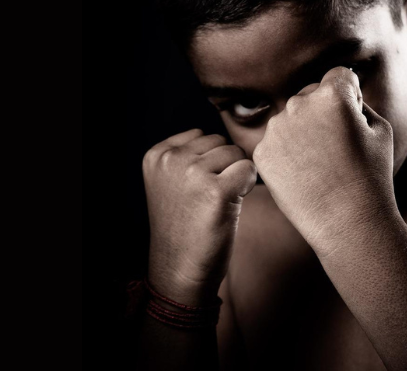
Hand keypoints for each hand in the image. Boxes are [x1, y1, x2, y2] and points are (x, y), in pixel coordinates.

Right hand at [142, 129, 257, 303]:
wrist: (179, 270)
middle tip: (209, 199)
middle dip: (223, 167)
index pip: (201, 135)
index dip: (209, 162)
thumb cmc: (183, 227)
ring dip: (236, 176)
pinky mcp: (216, 190)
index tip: (196, 189)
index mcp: (157, 155)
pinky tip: (232, 205)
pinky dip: (248, 186)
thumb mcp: (171, 182)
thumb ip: (189, 156)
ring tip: (217, 203)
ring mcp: (193, 173)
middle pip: (220, 142)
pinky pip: (249, 169)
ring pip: (236, 153)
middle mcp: (172, 160)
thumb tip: (228, 138)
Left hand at [251, 66, 396, 254]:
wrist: (346, 223)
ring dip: (303, 132)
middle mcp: (299, 105)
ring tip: (321, 165)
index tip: (353, 122)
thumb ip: (359, 102)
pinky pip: (276, 142)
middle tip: (337, 147)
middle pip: (311, 95)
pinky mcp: (261, 153)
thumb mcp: (381, 129)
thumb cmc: (371, 176)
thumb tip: (341, 91)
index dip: (351, 96)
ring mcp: (276, 129)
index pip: (339, 76)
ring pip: (291, 119)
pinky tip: (305, 175)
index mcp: (332, 95)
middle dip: (323, 112)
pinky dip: (288, 154)